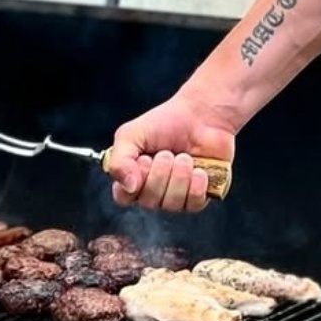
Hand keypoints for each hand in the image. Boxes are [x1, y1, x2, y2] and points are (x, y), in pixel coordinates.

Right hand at [107, 95, 236, 214]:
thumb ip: (118, 160)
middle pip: (148, 202)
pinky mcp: (199, 196)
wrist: (202, 115)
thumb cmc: (166, 122)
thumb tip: (128, 186)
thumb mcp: (131, 134)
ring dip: (178, 177)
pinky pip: (194, 205)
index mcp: (132, 177)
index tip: (144, 160)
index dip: (132, 182)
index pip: (123, 197)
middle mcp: (153, 190)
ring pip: (171, 204)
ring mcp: (176, 195)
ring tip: (184, 157)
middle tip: (167, 153)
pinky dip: (196, 186)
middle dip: (159, 174)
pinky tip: (199, 170)